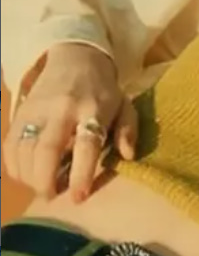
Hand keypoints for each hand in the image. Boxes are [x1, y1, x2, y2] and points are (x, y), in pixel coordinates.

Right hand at [3, 43, 137, 200]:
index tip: (78, 197)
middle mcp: (62, 110)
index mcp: (93, 110)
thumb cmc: (104, 91)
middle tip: (51, 197)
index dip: (81, 173)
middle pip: (46, 149)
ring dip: (28, 175)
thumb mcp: (125, 106)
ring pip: (23, 148)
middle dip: (45, 179)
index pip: (86, 145)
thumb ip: (129, 131)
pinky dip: (13, 164)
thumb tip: (128, 156)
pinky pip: (10, 142)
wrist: (75, 59)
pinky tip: (24, 176)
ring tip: (40, 189)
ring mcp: (37, 110)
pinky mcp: (20, 111)